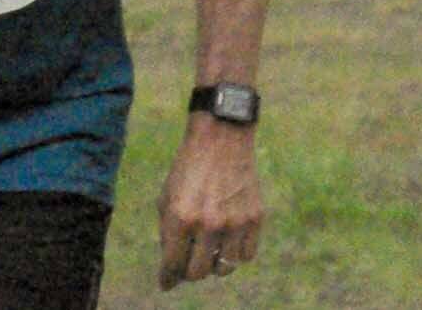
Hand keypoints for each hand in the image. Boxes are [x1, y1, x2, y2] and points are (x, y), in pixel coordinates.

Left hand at [157, 116, 263, 289]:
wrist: (220, 140)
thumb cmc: (188, 169)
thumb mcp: (167, 196)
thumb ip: (167, 232)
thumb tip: (171, 268)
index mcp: (180, 216)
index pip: (173, 263)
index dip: (168, 277)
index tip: (166, 283)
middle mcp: (208, 223)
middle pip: (199, 272)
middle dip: (189, 272)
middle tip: (187, 264)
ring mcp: (234, 223)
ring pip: (224, 268)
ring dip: (213, 264)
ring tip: (207, 249)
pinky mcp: (255, 219)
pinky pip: (246, 255)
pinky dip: (235, 254)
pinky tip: (227, 241)